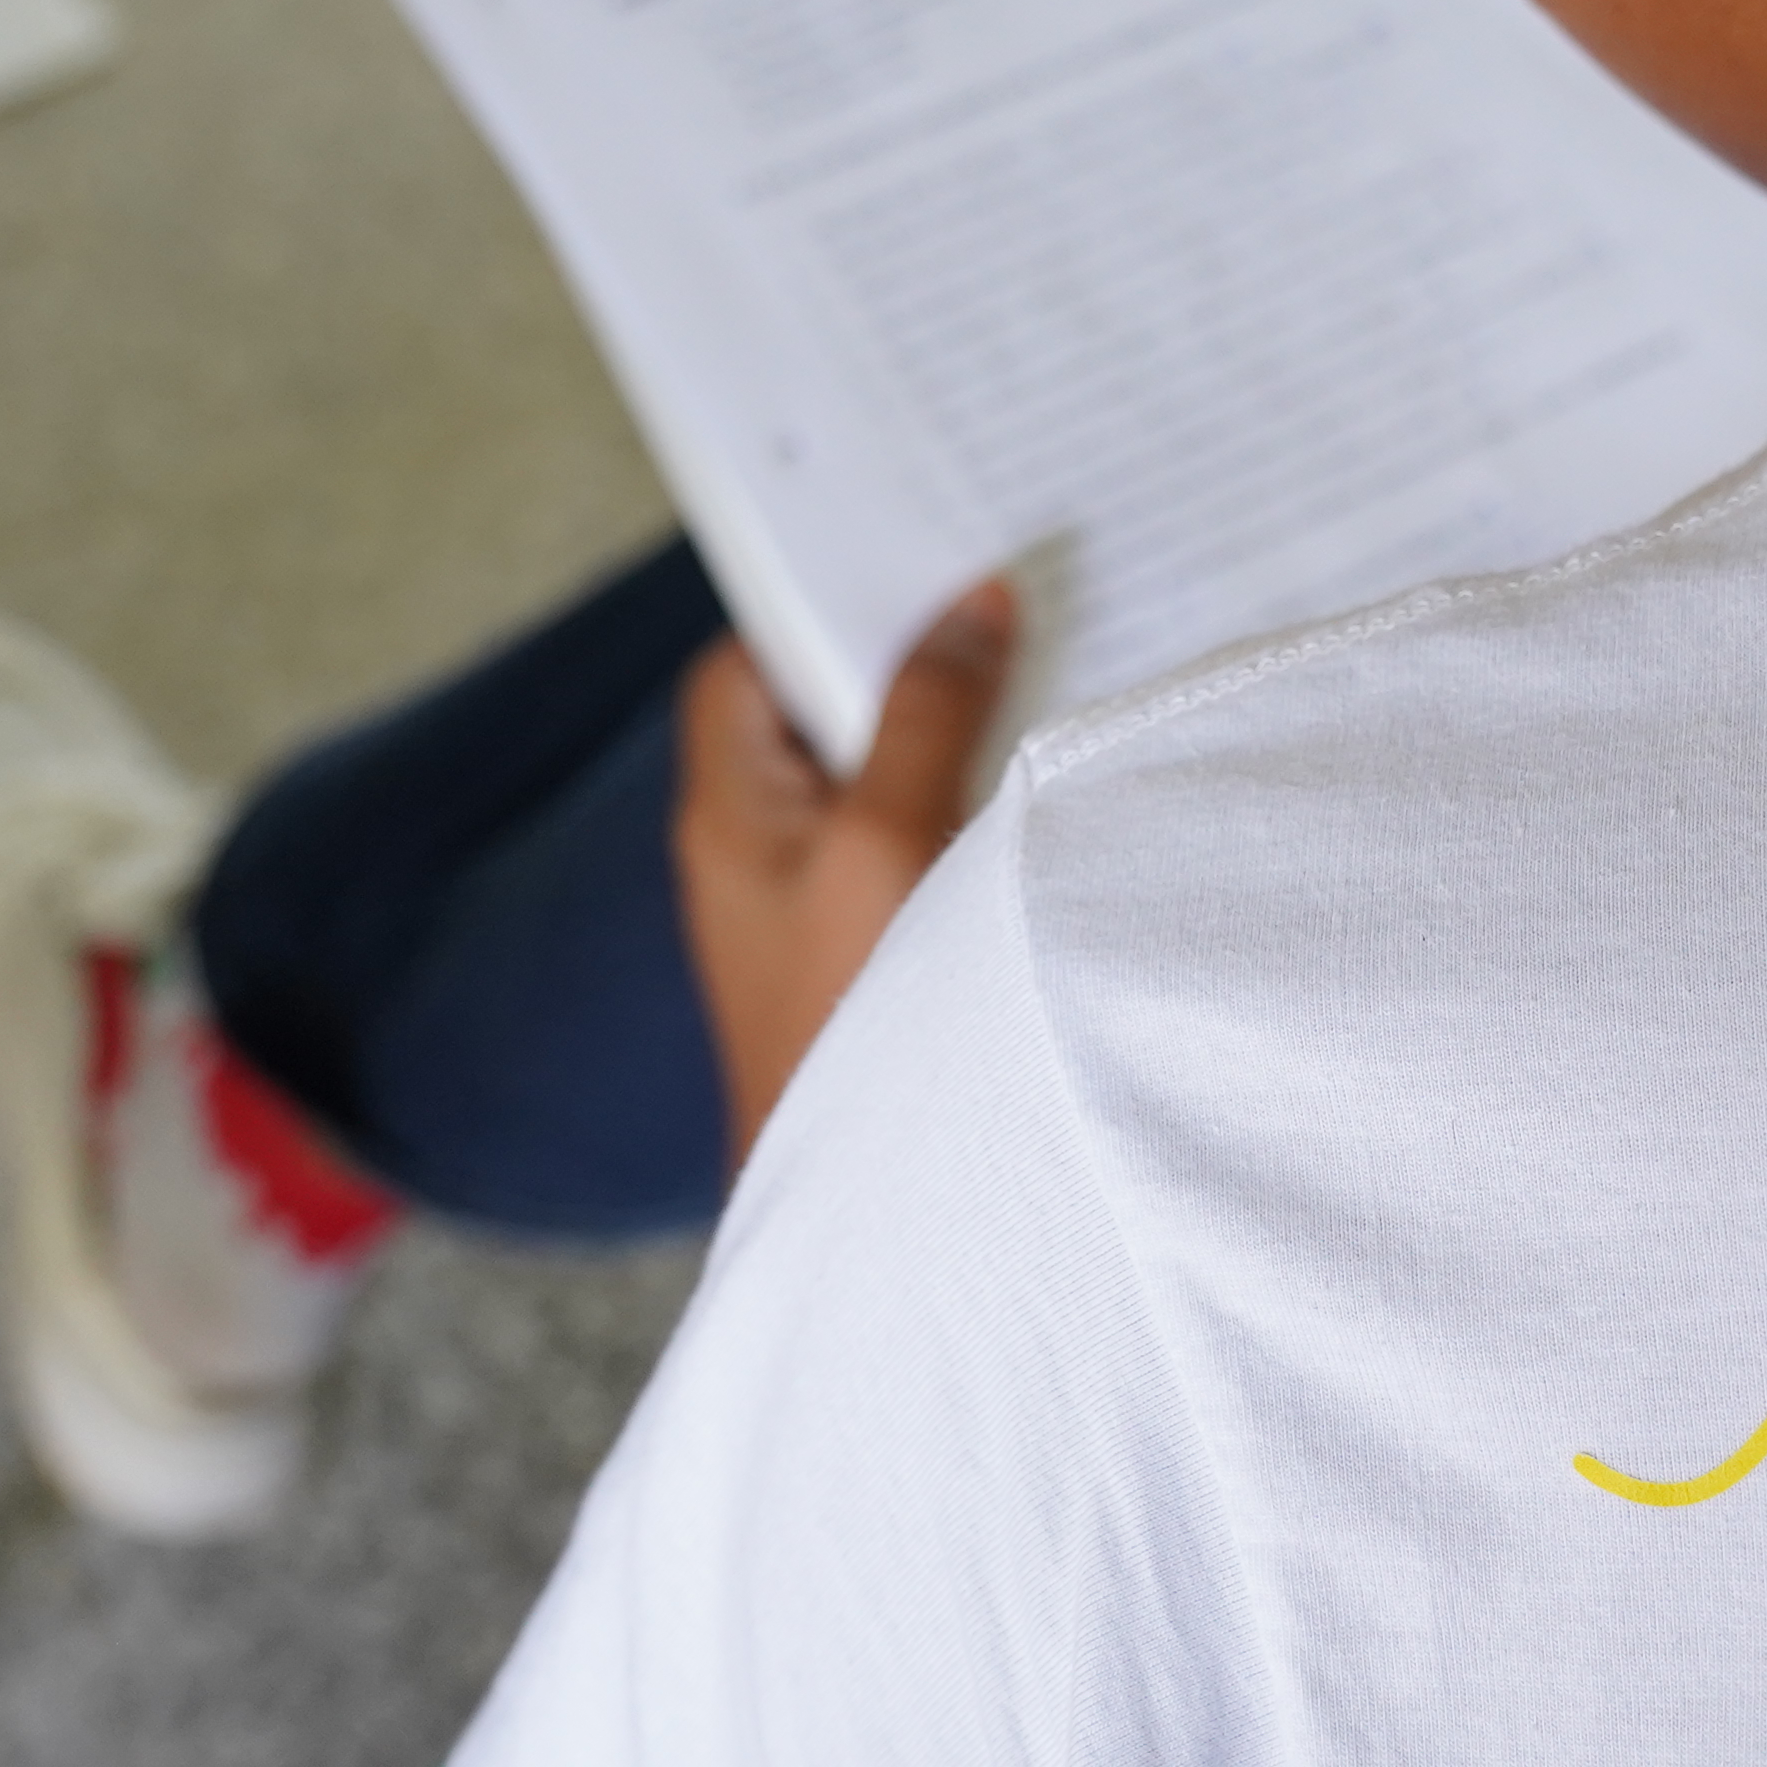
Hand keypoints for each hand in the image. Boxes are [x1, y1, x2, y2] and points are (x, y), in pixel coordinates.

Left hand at [673, 582, 1014, 1159]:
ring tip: (1038, 669)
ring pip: (878, 776)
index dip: (816, 604)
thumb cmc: (849, 1026)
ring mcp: (817, 908)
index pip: (746, 668)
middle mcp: (760, 855)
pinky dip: (971, 796)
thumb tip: (968, 607)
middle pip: (820, 713)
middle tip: (996, 595)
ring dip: (948, 727)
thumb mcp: (885, 846)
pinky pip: (918, 839)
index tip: (907, 556)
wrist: (866, 1210)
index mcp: (728, 815)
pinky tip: (1038, 786)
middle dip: (902, 654)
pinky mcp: (876, 950)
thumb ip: (926, 720)